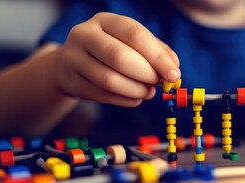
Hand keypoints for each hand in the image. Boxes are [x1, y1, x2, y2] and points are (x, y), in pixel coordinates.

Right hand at [55, 12, 179, 106]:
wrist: (71, 64)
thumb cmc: (111, 51)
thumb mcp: (132, 44)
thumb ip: (156, 52)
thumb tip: (174, 68)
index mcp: (105, 20)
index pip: (135, 34)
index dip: (158, 56)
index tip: (174, 74)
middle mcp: (84, 34)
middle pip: (119, 56)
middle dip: (146, 74)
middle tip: (158, 84)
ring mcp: (73, 58)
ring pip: (109, 80)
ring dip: (136, 90)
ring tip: (148, 92)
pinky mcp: (70, 81)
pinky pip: (102, 95)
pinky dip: (125, 100)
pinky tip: (135, 98)